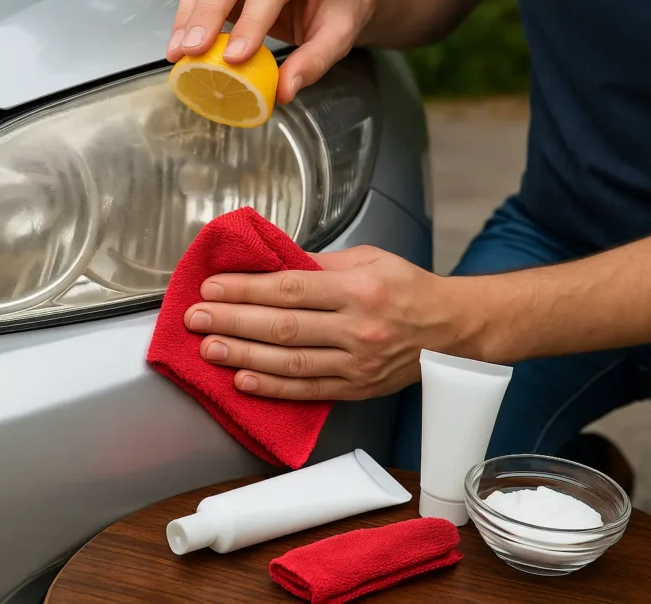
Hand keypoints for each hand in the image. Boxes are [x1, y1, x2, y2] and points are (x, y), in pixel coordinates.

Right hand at [165, 0, 376, 103]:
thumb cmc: (335, 9)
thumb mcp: (337, 37)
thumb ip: (313, 62)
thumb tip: (283, 91)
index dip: (249, 22)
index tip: (234, 59)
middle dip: (207, 14)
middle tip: (192, 51)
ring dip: (188, 16)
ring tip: (178, 53)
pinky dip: (186, 16)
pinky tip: (181, 44)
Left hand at [182, 246, 476, 399]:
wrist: (453, 330)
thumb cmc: (410, 289)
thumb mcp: (369, 259)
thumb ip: (318, 263)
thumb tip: (270, 261)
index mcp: (359, 289)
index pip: (290, 289)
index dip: (246, 289)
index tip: (213, 286)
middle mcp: (358, 328)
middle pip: (283, 326)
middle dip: (233, 321)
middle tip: (197, 318)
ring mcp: (357, 363)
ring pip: (290, 362)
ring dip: (243, 356)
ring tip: (209, 349)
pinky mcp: (356, 388)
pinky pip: (307, 390)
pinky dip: (272, 387)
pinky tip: (242, 380)